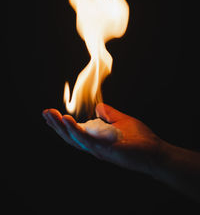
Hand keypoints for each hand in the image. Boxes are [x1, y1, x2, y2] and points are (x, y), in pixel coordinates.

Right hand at [42, 103, 160, 175]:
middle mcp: (94, 147)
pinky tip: (66, 120)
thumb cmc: (140, 139)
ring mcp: (98, 149)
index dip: (62, 125)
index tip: (51, 114)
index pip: (75, 133)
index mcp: (97, 140)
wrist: (155, 152)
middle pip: (70, 136)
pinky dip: (74, 131)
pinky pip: (86, 140)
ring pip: (74, 138)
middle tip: (45, 112)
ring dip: (60, 126)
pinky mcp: (105, 150)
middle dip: (56, 125)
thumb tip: (98, 107)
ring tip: (50, 115)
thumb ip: (108, 114)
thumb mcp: (121, 121)